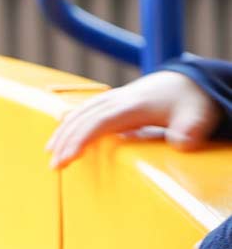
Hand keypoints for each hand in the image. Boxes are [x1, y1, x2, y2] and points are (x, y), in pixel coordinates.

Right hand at [46, 70, 220, 168]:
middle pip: (82, 119)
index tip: (68, 158)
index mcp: (133, 105)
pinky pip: (82, 112)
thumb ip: (191, 130)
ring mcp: (111, 99)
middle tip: (54, 166)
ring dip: (62, 133)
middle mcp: (117, 100)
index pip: (98, 122)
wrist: (186, 82)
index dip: (81, 139)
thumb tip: (181, 143)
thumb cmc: (189, 102)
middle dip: (65, 141)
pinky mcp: (109, 103)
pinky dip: (68, 124)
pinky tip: (59, 137)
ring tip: (50, 154)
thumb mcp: (198, 115)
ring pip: (78, 114)